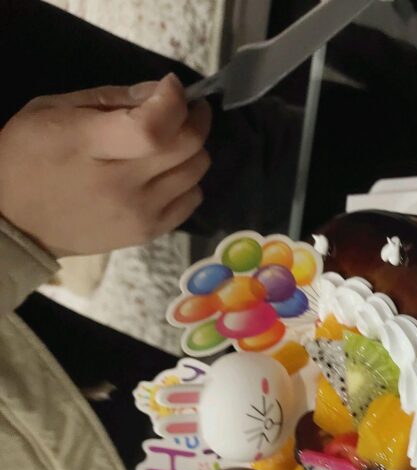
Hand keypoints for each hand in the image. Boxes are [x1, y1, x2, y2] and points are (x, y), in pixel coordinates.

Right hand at [0, 74, 211, 255]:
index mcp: (88, 146)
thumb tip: (160, 92)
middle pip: (186, 147)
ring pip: (196, 172)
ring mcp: (139, 213)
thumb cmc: (30, 156)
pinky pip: (192, 200)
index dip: (174, 101)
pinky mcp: (149, 233)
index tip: (173, 86)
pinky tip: (167, 173)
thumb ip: (111, 99)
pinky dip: (188, 181)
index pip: (153, 127)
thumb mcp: (54, 111)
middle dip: (195, 119)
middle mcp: (121, 184)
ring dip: (192, 150)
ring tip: (173, 142)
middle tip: (188, 109)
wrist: (16, 221)